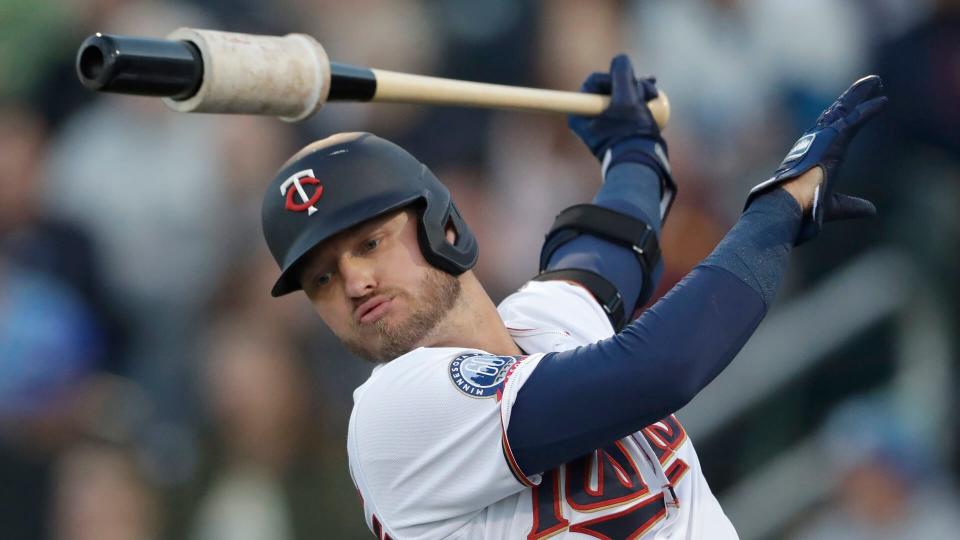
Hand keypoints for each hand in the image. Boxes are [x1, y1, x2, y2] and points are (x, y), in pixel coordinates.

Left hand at [569, 55, 675, 218]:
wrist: (640, 162)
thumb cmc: (630, 133)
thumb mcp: (627, 99)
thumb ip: (621, 74)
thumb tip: (619, 58)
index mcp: (579, 112)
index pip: (596, 80)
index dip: (616, 79)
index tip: (630, 88)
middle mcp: (587, 117)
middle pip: (610, 86)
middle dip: (633, 85)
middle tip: (649, 89)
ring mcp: (601, 122)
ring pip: (621, 94)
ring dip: (639, 92)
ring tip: (653, 98)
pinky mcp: (615, 127)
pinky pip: (626, 106)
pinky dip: (639, 101)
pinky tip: (653, 100)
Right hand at [746, 75, 887, 243]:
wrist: (789, 205)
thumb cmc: (803, 208)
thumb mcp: (834, 206)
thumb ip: (852, 205)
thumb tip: (872, 210)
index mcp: (815, 156)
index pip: (831, 131)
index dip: (844, 118)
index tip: (854, 108)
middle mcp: (817, 142)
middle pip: (838, 114)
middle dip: (852, 98)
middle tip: (868, 85)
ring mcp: (823, 138)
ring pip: (845, 110)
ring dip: (860, 95)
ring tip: (875, 81)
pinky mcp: (832, 139)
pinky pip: (854, 119)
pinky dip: (869, 110)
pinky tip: (883, 101)